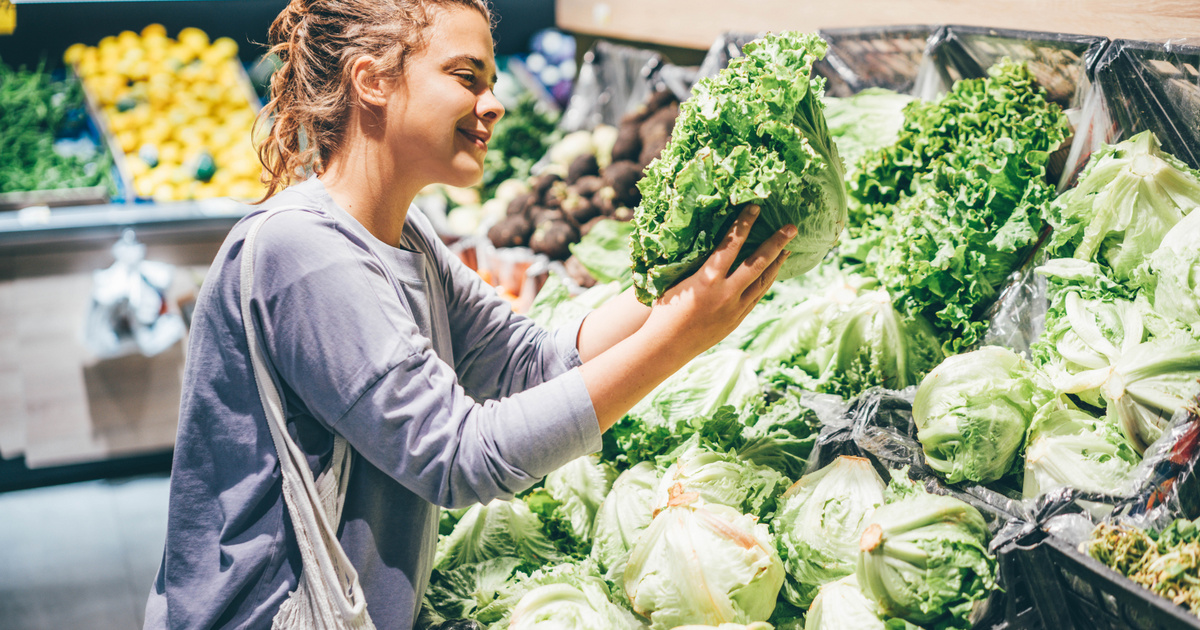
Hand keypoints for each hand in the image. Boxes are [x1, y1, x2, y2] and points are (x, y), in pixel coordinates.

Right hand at [646, 204, 795, 356]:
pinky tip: (772, 273)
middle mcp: (725, 293)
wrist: (667, 346)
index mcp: (707, 279)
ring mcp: (734, 308)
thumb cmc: (664, 310)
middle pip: (757, 263)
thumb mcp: (676, 280)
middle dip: (776, 243)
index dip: (744, 224)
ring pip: (762, 282)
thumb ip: (695, 263)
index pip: (730, 245)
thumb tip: (704, 242)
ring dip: (776, 263)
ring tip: (788, 249)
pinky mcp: (736, 320)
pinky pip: (757, 297)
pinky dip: (766, 282)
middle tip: (792, 227)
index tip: (755, 208)